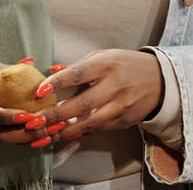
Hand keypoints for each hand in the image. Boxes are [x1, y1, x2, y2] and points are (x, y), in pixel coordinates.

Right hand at [0, 59, 41, 144]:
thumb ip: (5, 67)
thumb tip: (30, 61)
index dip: (6, 116)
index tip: (27, 114)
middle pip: (1, 133)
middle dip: (26, 132)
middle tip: (47, 122)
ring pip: (8, 140)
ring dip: (32, 137)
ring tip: (54, 129)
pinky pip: (11, 140)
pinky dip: (30, 139)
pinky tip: (48, 134)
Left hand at [29, 50, 163, 146]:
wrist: (159, 79)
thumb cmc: (123, 65)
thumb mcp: (102, 57)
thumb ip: (77, 67)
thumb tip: (50, 72)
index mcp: (105, 65)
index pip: (78, 74)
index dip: (58, 83)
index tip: (39, 91)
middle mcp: (115, 86)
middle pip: (82, 103)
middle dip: (55, 115)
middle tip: (34, 121)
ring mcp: (122, 105)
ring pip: (91, 123)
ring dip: (66, 131)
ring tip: (45, 135)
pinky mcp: (126, 120)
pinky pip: (99, 130)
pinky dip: (81, 133)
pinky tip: (65, 135)